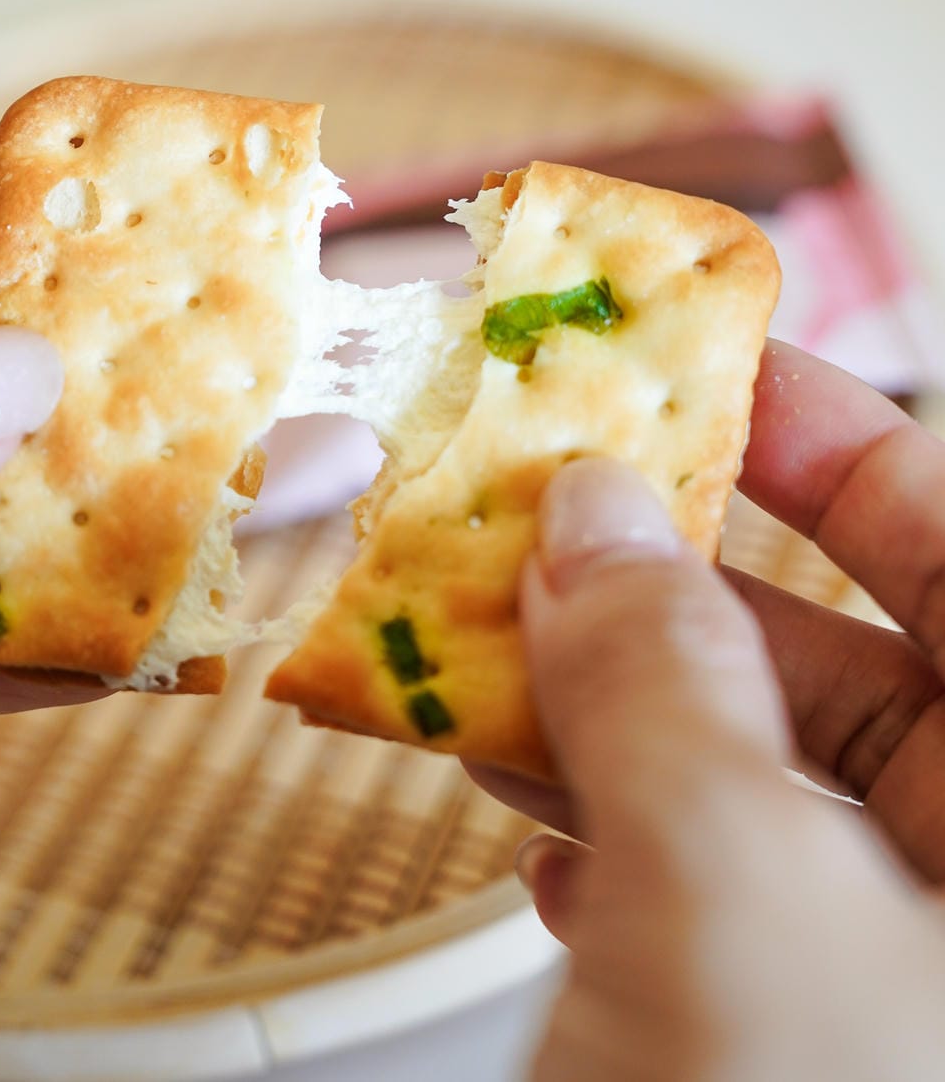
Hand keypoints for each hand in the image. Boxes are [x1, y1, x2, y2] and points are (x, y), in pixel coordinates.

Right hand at [470, 341, 944, 1079]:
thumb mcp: (735, 902)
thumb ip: (663, 686)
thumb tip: (598, 527)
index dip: (843, 445)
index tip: (714, 373)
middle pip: (842, 666)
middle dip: (677, 591)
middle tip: (553, 522)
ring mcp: (892, 981)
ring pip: (750, 781)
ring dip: (609, 716)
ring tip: (494, 664)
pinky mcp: (794, 1047)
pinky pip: (708, 898)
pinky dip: (615, 851)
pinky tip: (550, 851)